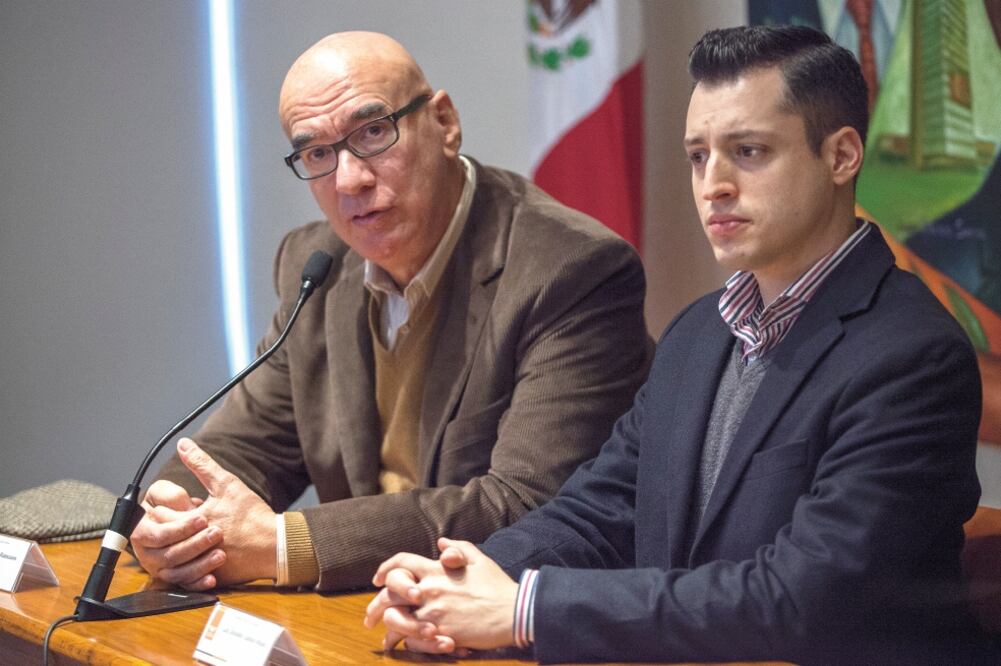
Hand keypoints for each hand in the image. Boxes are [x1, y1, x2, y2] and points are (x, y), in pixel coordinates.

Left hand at [131, 438, 276, 589]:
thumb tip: (183, 444)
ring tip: (184, 537)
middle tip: (176, 519)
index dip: (164, 507)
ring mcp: (197, 565)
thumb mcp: (227, 485)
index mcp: (191, 523)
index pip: (159, 515)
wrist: (275, 545)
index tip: (175, 504)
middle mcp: (190, 547)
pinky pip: (185, 576)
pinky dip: (186, 565)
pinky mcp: (207, 578)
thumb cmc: (252, 515)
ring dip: (173, 547)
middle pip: (161, 537)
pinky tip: (193, 555)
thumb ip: (202, 464)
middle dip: (166, 527)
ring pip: (170, 559)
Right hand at [131, 477, 221, 589]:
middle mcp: (148, 553)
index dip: (180, 529)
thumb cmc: (171, 501)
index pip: (157, 535)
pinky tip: (212, 579)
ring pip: (177, 574)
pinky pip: (185, 586)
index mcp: (141, 532)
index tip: (203, 519)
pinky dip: (199, 584)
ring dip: (200, 565)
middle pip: (168, 556)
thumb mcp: (164, 492)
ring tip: (220, 554)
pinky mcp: (175, 578)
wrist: (182, 517)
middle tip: (216, 533)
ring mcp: (161, 568)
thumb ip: (170, 495)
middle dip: (194, 545)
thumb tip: (182, 504)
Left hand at [365, 538, 517, 653]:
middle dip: (375, 605)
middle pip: (389, 594)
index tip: (378, 579)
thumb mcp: (478, 559)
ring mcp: (433, 614)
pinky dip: (407, 642)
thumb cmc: (497, 585)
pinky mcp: (440, 634)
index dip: (386, 568)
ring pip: (396, 620)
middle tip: (369, 617)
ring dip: (388, 628)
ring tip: (386, 637)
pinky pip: (412, 640)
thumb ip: (457, 548)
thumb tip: (440, 544)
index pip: (401, 562)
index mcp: (437, 570)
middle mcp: (429, 591)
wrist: (513, 612)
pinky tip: (405, 645)